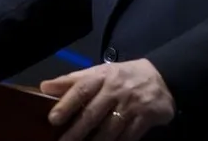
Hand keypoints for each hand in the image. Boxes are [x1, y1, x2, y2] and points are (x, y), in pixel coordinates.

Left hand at [40, 59, 174, 140]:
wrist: (163, 78)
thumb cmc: (122, 77)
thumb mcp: (98, 73)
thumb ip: (72, 81)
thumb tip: (44, 87)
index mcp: (101, 76)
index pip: (81, 89)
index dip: (66, 103)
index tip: (53, 119)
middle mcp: (115, 90)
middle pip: (92, 113)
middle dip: (76, 131)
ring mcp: (131, 105)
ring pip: (109, 129)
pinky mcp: (145, 119)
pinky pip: (128, 137)